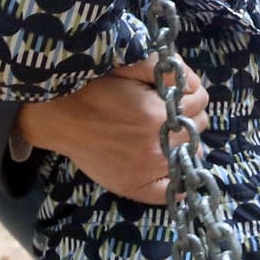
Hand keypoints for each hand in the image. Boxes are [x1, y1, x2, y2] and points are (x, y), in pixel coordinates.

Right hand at [13, 56, 209, 203]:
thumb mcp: (131, 66)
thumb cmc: (94, 87)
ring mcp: (146, 170)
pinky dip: (177, 181)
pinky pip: (170, 192)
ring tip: (163, 132)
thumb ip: (167, 69)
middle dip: (188, 114)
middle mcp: (156, 146)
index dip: (189, 91)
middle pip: (198, 126)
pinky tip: (171, 164)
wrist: (59, 115)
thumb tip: (193, 84)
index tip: (175, 91)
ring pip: (191, 153)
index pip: (200, 100)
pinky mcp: (134, 186)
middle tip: (168, 110)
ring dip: (183, 140)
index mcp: (156, 115)